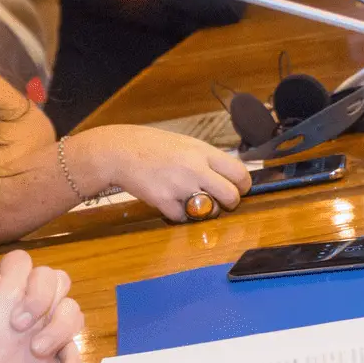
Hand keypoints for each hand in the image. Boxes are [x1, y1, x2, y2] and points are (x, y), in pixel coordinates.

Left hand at [0, 251, 84, 362]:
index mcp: (2, 288)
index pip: (15, 264)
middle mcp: (27, 302)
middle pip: (52, 277)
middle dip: (39, 295)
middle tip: (18, 325)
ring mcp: (45, 328)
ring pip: (71, 308)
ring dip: (60, 325)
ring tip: (37, 350)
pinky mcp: (56, 356)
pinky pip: (75, 349)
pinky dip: (73, 361)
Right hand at [90, 124, 250, 219]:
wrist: (120, 151)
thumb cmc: (153, 147)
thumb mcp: (186, 144)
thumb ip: (207, 160)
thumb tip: (229, 177)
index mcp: (203, 152)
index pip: (239, 172)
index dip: (243, 185)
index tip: (239, 189)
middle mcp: (195, 168)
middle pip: (231, 195)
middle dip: (230, 203)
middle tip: (221, 202)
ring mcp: (180, 186)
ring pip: (210, 210)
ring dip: (206, 211)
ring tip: (195, 202)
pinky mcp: (164, 201)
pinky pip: (183, 218)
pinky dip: (179, 214)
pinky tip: (171, 202)